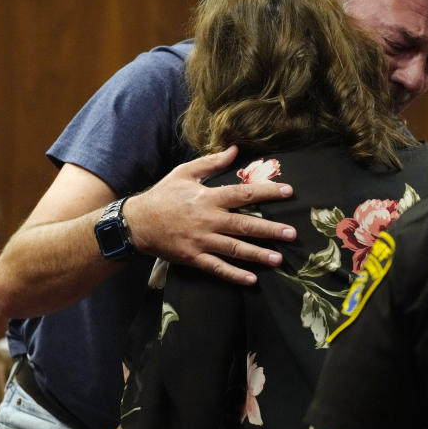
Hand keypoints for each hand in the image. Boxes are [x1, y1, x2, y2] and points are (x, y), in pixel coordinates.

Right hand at [124, 146, 296, 284]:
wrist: (135, 223)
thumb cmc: (163, 195)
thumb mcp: (184, 173)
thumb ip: (211, 162)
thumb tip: (235, 149)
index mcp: (208, 197)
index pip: (244, 193)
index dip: (268, 192)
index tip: (289, 192)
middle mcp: (208, 219)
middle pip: (244, 224)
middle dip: (270, 230)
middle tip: (292, 233)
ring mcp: (201, 241)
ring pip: (234, 248)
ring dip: (257, 254)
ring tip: (278, 259)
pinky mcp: (193, 258)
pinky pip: (217, 268)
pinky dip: (234, 274)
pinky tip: (251, 279)